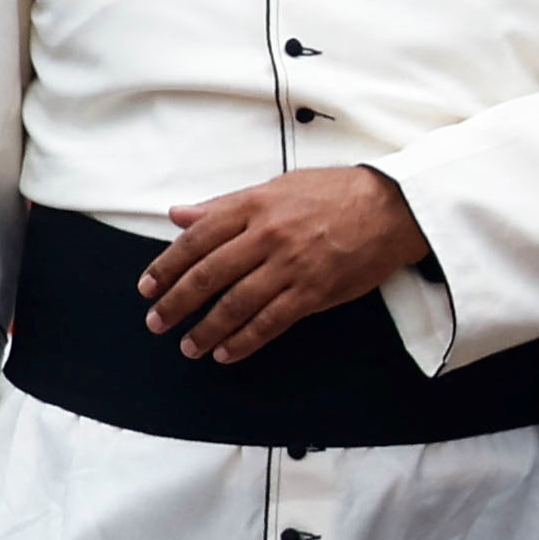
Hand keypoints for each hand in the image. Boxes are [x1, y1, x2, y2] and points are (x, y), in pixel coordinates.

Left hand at [141, 166, 420, 366]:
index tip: (148, 286)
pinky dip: (244, 340)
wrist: (391, 207)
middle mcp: (269, 235)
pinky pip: (270, 322)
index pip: (198, 238)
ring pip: (236, 303)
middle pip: (209, 274)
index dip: (167, 266)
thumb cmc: (333, 193)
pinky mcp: (313, 291)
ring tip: (187, 345)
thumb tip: (179, 214)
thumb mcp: (276, 186)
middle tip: (156, 321)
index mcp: (255, 205)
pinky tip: (225, 352)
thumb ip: (225, 205)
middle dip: (176, 302)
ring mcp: (291, 265)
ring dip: (206, 329)